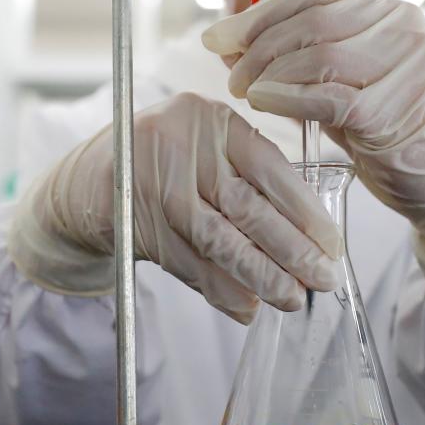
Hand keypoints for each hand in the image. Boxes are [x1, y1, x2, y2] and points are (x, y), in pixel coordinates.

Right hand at [10, 92, 342, 323]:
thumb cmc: (169, 159)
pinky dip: (222, 292)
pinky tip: (248, 307)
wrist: (90, 180)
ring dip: (260, 278)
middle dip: (291, 251)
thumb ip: (248, 169)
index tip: (333, 245)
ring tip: (292, 300)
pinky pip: (188, 266)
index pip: (269, 167)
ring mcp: (151, 188)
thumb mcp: (206, 143)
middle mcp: (177, 147)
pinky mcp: (133, 226)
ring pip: (218, 242)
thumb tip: (313, 230)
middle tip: (323, 280)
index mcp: (207, 117)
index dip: (305, 211)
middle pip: (246, 208)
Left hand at [201, 0, 424, 309]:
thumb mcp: (341, 83)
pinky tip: (263, 103)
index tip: (219, 36)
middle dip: (258, 48)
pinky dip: (285, 97)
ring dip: (268, 74)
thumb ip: (292, 59)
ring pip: (317, 55)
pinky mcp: (394, 110)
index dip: (261, 12)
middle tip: (231, 77)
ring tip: (246, 93)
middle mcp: (403, 29)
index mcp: (391, 11)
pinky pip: (326, 96)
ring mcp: (405, 67)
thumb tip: (226, 41)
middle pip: (311, 22)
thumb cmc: (389, 129)